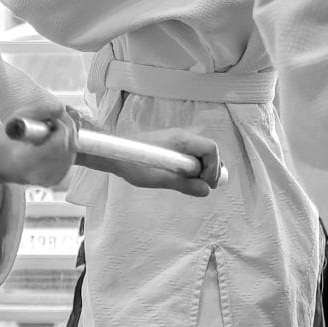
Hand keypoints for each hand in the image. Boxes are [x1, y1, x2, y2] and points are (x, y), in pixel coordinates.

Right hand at [0, 106, 76, 188]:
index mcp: (25, 162)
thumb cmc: (1, 141)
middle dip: (67, 128)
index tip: (53, 118)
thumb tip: (61, 108)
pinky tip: (55, 140)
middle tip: (56, 119)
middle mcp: (39, 175)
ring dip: (68, 137)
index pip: (57, 144)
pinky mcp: (54, 180)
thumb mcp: (16, 118)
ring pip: (72, 153)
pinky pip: (70, 159)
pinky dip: (67, 146)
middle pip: (69, 148)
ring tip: (53, 130)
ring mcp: (48, 180)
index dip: (61, 125)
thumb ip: (39, 110)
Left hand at [108, 129, 222, 197]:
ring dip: (201, 169)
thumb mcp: (160, 179)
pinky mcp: (170, 145)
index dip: (214, 168)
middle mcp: (182, 136)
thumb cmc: (133, 164)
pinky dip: (192, 167)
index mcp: (182, 140)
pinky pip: (189, 154)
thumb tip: (206, 190)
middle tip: (204, 187)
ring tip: (194, 184)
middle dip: (211, 169)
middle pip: (208, 150)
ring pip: (199, 153)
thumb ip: (185, 184)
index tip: (207, 184)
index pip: (212, 149)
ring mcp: (176, 139)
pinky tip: (183, 179)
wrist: (113, 153)